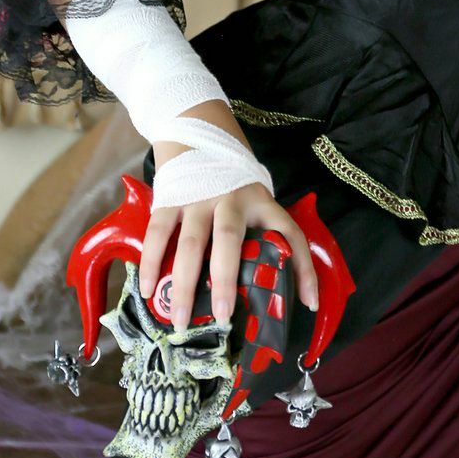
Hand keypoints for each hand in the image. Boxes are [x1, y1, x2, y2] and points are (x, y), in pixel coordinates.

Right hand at [138, 180, 319, 330]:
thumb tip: (287, 291)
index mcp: (261, 202)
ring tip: (180, 320)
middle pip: (230, 240)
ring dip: (185, 285)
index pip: (289, 234)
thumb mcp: (255, 201)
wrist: (197, 138)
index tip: (309, 303)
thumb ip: (263, 234)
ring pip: (192, 244)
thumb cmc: (232, 185)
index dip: (303, 268)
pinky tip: (149, 291)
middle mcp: (231, 200)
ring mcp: (198, 199)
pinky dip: (152, 263)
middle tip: (222, 318)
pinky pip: (159, 234)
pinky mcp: (170, 199)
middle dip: (225, 281)